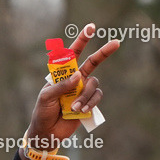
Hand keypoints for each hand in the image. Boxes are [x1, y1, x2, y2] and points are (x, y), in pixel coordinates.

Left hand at [22, 24, 117, 159]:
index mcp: (62, 74)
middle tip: (117, 42)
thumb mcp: (46, 97)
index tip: (91, 27)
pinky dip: (90, 103)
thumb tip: (78, 76)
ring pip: (94, 84)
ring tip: (74, 107)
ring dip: (85, 95)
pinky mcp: (89, 103)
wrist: (48, 132)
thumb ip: (61, 86)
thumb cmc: (43, 112)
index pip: (72, 54)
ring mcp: (83, 91)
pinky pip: (96, 98)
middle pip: (93, 62)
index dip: (82, 40)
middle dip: (104, 52)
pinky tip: (81, 110)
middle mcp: (75, 79)